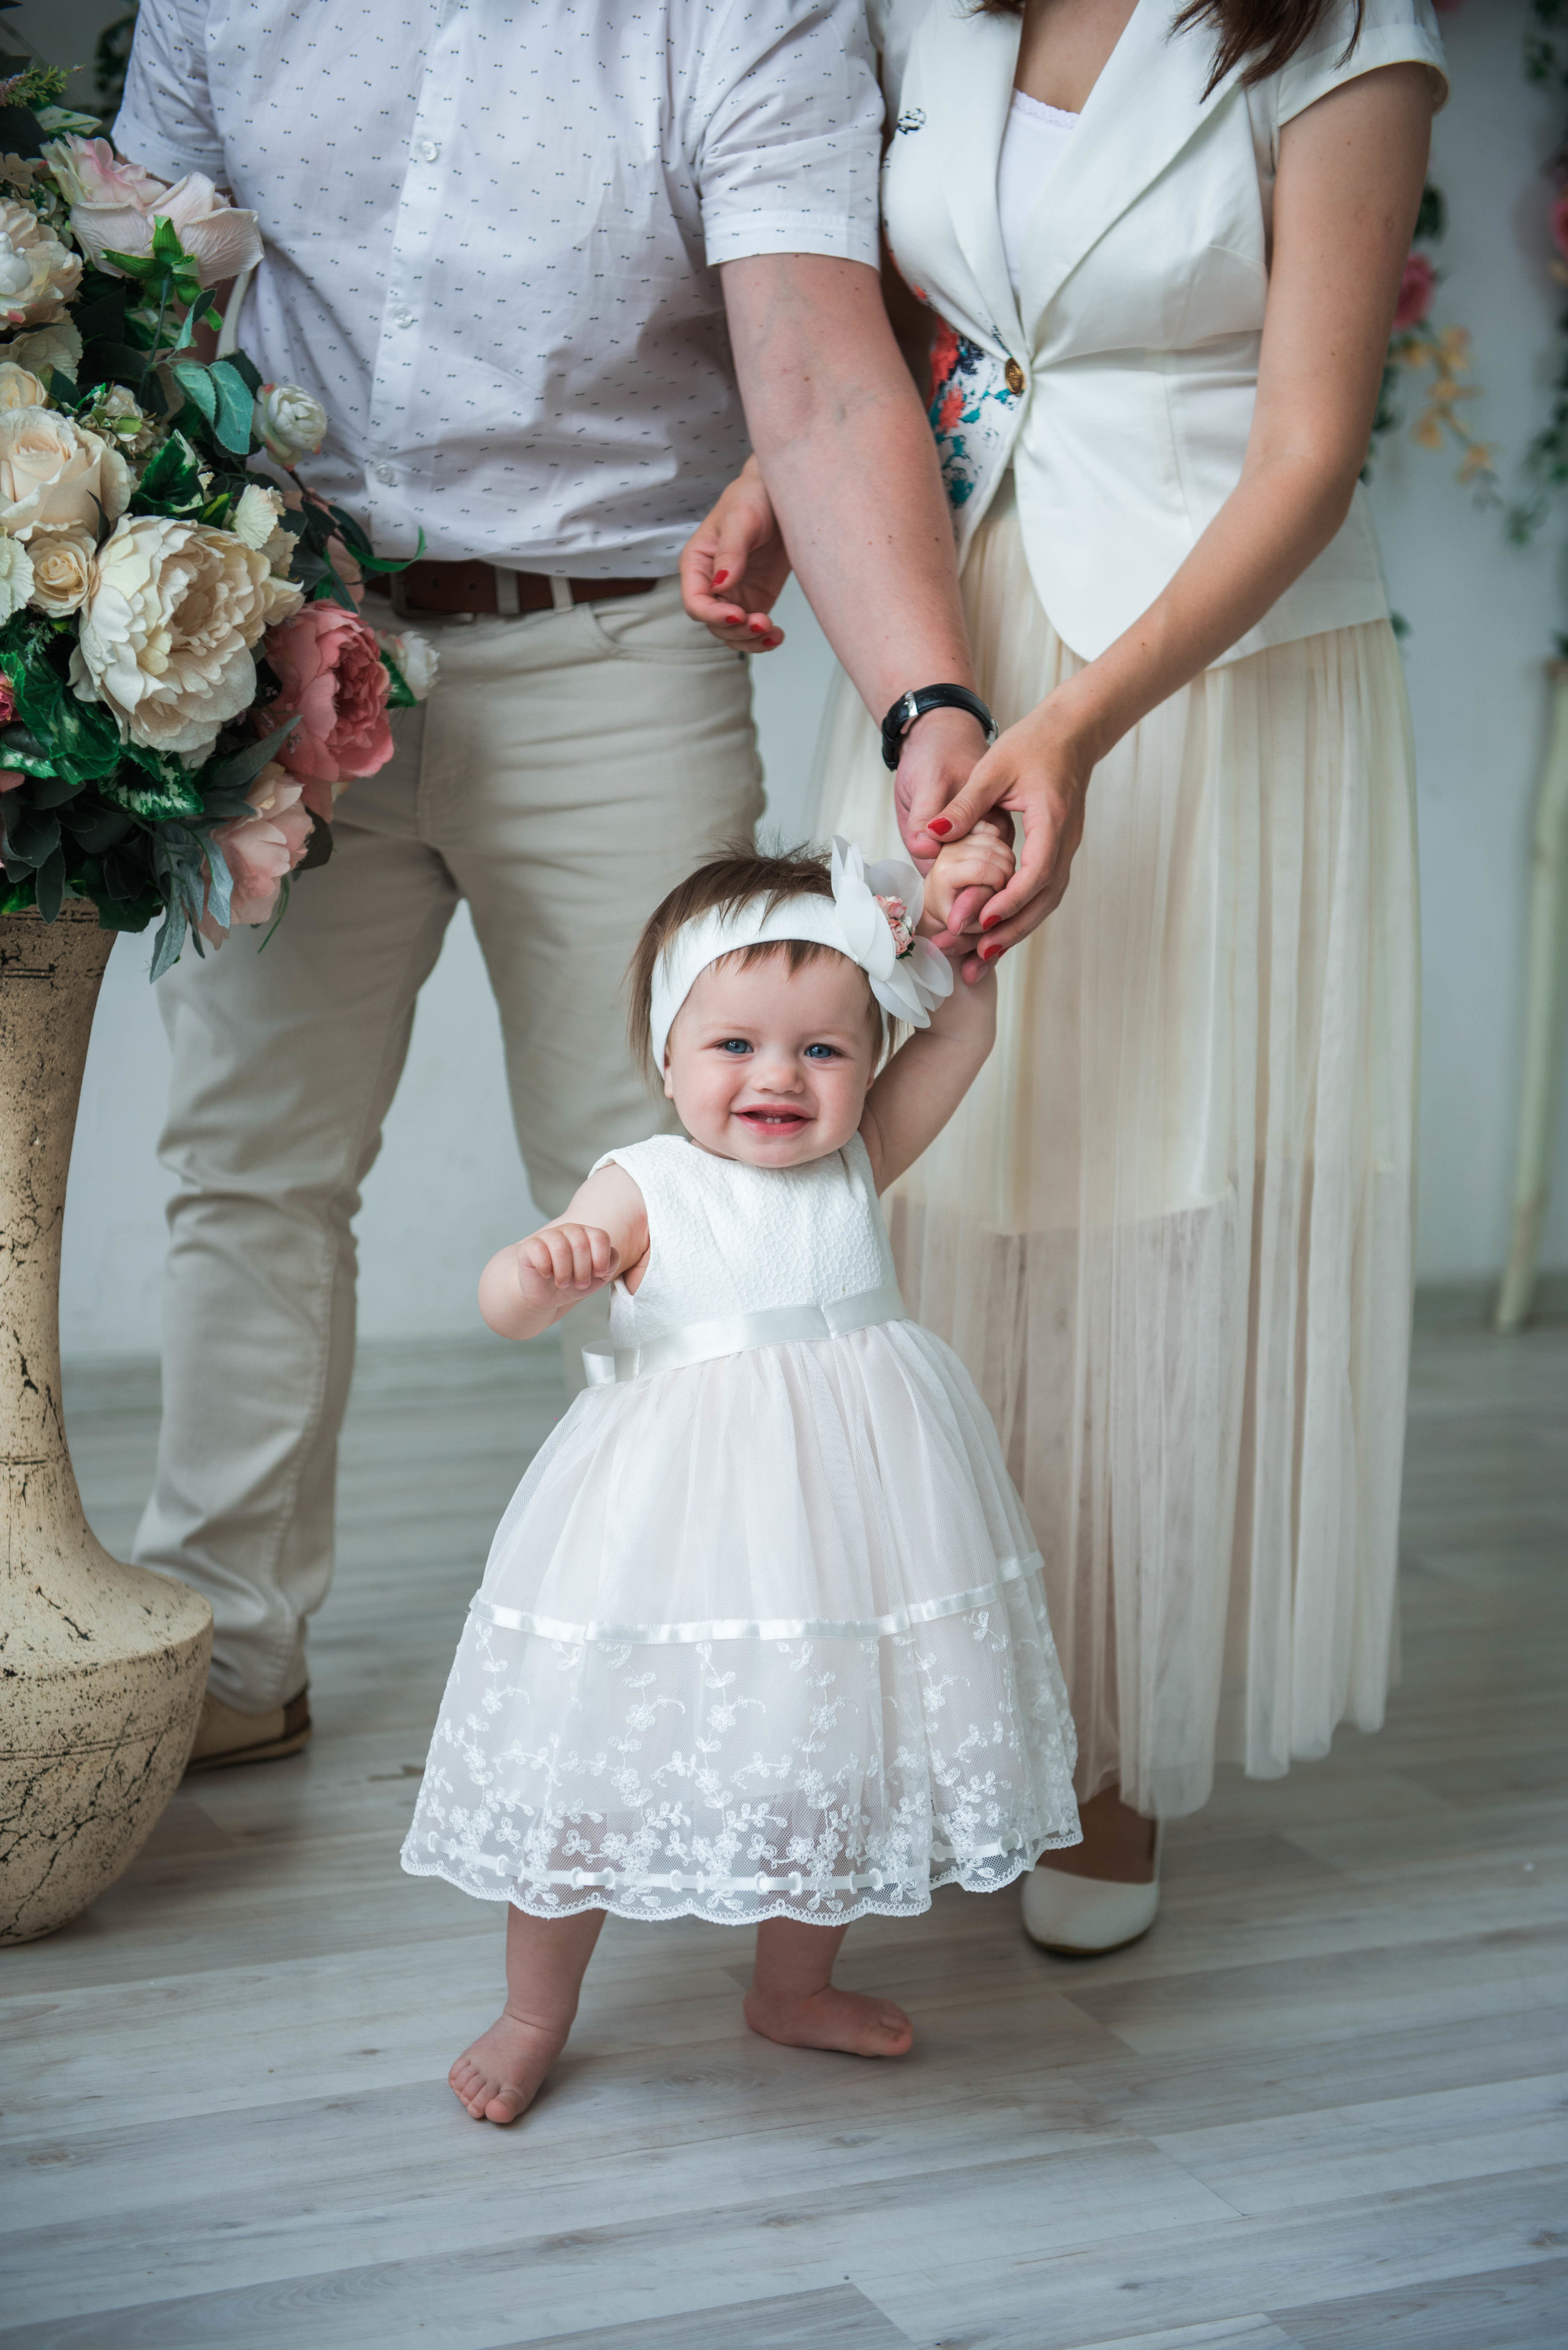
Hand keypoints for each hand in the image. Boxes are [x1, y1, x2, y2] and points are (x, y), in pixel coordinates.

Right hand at [516, 1223, 618, 1312]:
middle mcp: (569, 1230)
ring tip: (563, 1283)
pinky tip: (546, 1275)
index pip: (600, 1236)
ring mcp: (548, 1235)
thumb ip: (612, 1262)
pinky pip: (539, 1251)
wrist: (547, 1294)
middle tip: (578, 1283)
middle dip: (583, 1271)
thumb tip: (608, 1255)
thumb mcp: (599, 1276)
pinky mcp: (529, 1246)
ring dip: (564, 1273)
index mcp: (587, 1234)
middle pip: (581, 1244)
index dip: (601, 1259)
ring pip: (560, 1248)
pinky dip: (545, 1268)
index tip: (597, 1274)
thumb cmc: (574, 1282)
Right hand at [678, 456, 790, 652]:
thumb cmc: (754, 497)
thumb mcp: (741, 519)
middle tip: (763, 622)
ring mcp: (734, 594)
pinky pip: (753, 629)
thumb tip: (721, 585)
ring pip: (732, 632)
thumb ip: (730, 551)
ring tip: (773, 631)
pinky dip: (764, 639)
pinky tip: (778, 635)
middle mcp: (711, 583)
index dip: (713, 614)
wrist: (781, 495)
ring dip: (751, 640)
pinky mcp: (756, 599)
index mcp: (697, 563)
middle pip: (714, 623)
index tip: (739, 614)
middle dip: (737, 629)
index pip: (695, 602)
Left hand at [909, 688, 1097, 977]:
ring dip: (1018, 930)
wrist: (1073, 731)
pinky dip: (1023, 914)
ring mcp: (1066, 849)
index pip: (1036, 873)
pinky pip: (1045, 891)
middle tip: (978, 957)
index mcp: (1051, 821)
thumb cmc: (1034, 743)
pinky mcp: (1059, 851)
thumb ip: (965, 804)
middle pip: (1045, 900)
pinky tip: (998, 931)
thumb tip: (932, 833)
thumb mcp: (993, 767)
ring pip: (1047, 902)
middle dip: (1012, 931)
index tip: (983, 921)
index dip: (1010, 901)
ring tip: (984, 958)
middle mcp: (1065, 842)